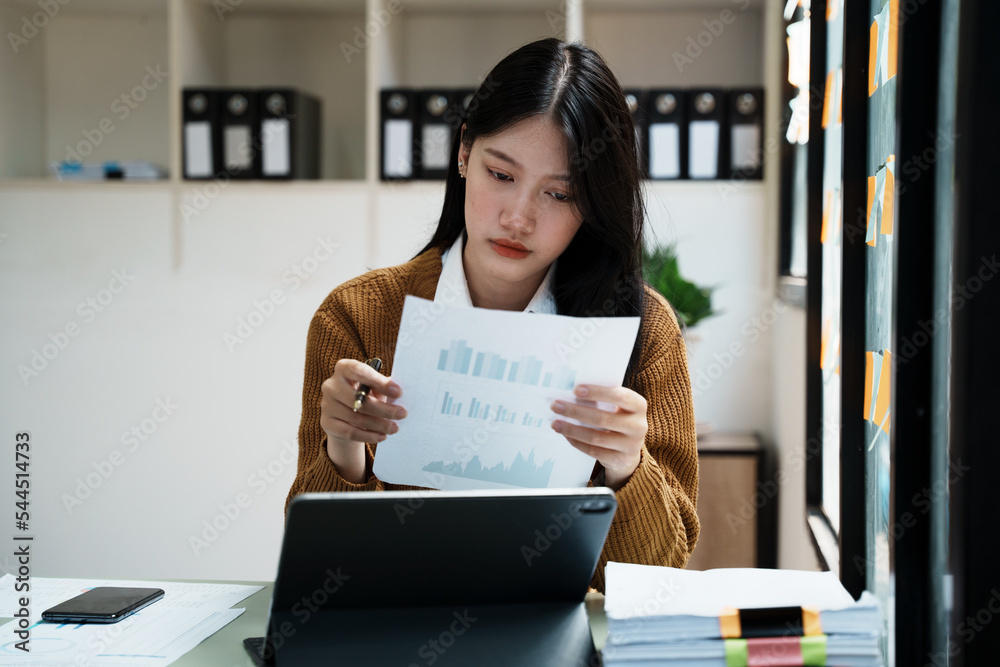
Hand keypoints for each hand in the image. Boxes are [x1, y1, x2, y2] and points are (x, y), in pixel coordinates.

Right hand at [320, 359, 405, 482]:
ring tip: (395, 428)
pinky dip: (368, 435)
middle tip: (402, 414)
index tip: (399, 392)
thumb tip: (399, 394)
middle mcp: (331, 385)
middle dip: (384, 408)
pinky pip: (350, 432)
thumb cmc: (365, 395)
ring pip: (356, 417)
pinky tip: (382, 436)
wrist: (345, 415)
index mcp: (343, 368)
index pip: (359, 371)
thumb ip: (384, 387)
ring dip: (379, 424)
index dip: (379, 382)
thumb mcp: (374, 387)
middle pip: (359, 399)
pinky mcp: (326, 423)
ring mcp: (326, 404)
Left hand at [550, 385, 646, 489]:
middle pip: (603, 418)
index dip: (598, 392)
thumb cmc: (617, 418)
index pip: (620, 396)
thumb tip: (570, 394)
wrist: (629, 449)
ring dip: (572, 429)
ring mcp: (631, 445)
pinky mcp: (619, 459)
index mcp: (638, 406)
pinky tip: (565, 434)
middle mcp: (638, 426)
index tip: (576, 389)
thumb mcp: (616, 407)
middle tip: (556, 405)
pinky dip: (577, 442)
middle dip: (576, 411)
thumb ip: (601, 399)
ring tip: (555, 423)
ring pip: (596, 437)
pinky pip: (593, 451)